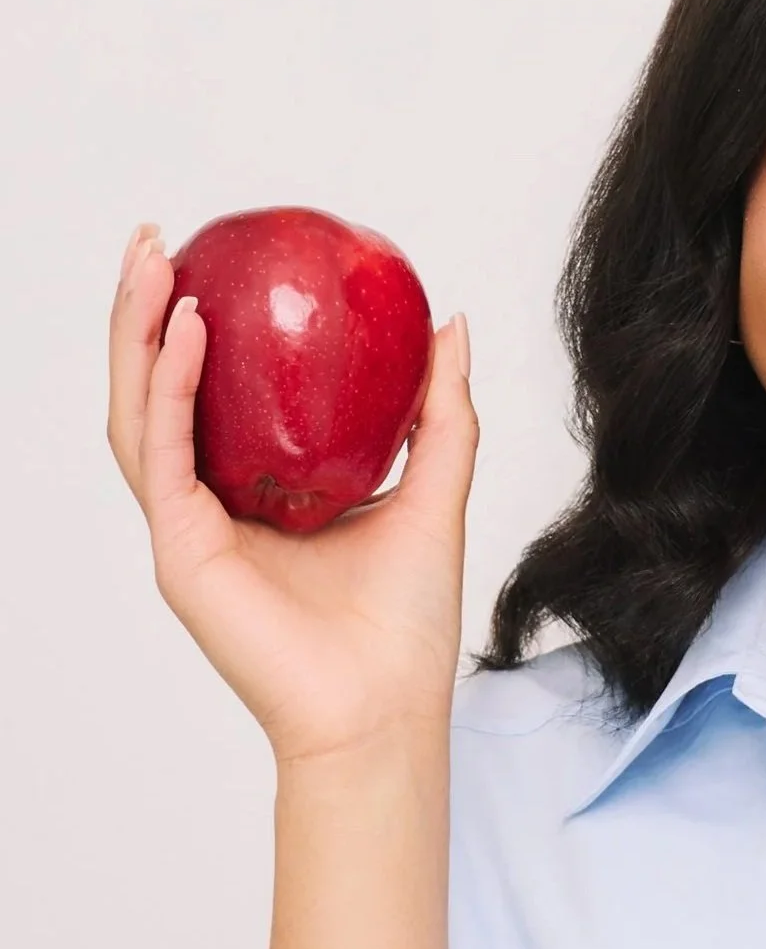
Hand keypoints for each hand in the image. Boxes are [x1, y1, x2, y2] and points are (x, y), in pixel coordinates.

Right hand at [106, 226, 478, 766]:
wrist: (387, 709)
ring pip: (139, 412)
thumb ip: (441, 414)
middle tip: (155, 239)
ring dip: (134, 333)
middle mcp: (213, 509)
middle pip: (157, 393)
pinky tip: (182, 329)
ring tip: (149, 261)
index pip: (210, 397)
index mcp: (259, 498)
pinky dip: (167, 386)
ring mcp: (189, 530)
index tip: (212, 259)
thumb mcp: (436, 494)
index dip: (197, 328)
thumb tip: (449, 324)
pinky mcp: (181, 552)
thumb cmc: (407, 627)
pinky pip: (163, 451)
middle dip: (142, 311)